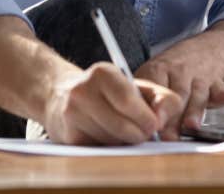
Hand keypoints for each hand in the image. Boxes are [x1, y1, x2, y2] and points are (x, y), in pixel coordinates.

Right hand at [44, 62, 181, 144]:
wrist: (62, 95)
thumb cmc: (109, 91)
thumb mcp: (136, 85)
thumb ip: (160, 97)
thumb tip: (161, 121)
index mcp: (102, 73)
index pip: (126, 100)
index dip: (144, 116)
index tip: (155, 125)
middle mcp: (82, 92)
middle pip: (120, 124)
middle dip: (139, 133)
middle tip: (147, 134)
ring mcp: (71, 115)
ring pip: (110, 140)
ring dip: (126, 142)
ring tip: (129, 132)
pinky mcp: (68, 137)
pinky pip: (99, 149)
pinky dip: (112, 146)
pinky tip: (112, 136)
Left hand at [134, 22, 223, 139]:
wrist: (207, 48)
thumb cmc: (174, 70)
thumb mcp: (154, 75)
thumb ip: (144, 100)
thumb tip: (133, 128)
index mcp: (157, 70)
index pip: (152, 87)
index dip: (151, 106)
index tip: (150, 122)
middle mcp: (179, 71)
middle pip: (175, 95)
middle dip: (172, 115)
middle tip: (167, 136)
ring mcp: (199, 75)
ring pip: (196, 94)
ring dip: (194, 109)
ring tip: (191, 125)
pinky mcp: (216, 81)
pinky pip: (219, 88)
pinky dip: (221, 94)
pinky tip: (222, 99)